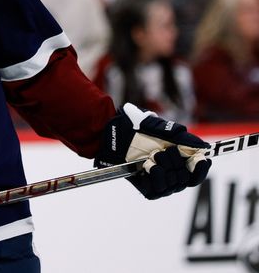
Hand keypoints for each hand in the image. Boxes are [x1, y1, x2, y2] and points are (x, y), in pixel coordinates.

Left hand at [94, 103, 210, 199]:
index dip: (201, 169)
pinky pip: (158, 191)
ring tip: (151, 157)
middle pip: (186, 179)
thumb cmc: (138, 129)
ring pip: (174, 186)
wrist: (115, 134)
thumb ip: (184, 138)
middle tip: (162, 152)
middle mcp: (173, 172)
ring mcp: (161, 182)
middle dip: (175, 164)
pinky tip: (146, 167)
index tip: (198, 161)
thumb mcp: (163, 129)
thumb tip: (205, 148)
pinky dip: (154, 177)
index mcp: (180, 159)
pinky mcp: (148, 189)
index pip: (199, 172)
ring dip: (163, 169)